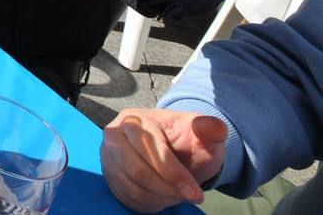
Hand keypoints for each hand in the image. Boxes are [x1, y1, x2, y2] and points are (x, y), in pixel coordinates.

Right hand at [101, 108, 226, 211]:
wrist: (173, 151)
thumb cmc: (187, 142)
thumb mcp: (203, 134)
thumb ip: (211, 129)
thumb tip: (215, 128)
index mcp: (134, 119)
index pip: (149, 147)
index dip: (173, 173)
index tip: (195, 193)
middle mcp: (114, 135)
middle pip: (136, 170)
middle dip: (167, 189)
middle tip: (188, 196)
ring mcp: (107, 156)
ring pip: (131, 187)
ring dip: (160, 198)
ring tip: (177, 195)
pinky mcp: (109, 175)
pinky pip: (126, 196)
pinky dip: (148, 203)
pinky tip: (164, 196)